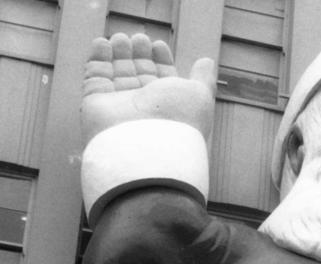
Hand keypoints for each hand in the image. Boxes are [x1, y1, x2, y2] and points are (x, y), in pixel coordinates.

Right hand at [82, 33, 215, 145]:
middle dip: (139, 54)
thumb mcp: (200, 96)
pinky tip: (102, 43)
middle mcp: (144, 109)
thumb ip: (203, 78)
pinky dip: (98, 59)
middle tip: (140, 38)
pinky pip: (95, 78)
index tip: (159, 45)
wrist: (148, 150)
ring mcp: (120, 107)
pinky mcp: (97, 105)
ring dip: (119, 53)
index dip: (161, 61)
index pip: (162, 81)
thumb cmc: (179, 122)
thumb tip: (207, 62)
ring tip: (122, 38)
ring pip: (116, 74)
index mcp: (169, 107)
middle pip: (138, 75)